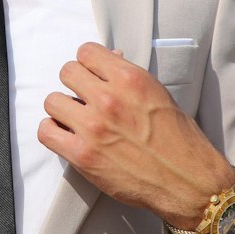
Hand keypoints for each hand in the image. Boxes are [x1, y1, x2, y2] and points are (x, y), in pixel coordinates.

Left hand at [38, 42, 234, 230]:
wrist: (187, 181)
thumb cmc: (179, 141)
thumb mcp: (159, 95)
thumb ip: (128, 79)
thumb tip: (109, 61)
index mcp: (130, 79)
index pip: (87, 52)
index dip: (87, 64)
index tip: (90, 74)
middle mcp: (108, 99)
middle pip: (67, 72)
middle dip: (74, 83)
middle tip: (84, 97)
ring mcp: (93, 127)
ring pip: (52, 101)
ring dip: (62, 109)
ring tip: (76, 119)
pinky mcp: (82, 155)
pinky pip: (46, 132)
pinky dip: (53, 132)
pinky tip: (67, 135)